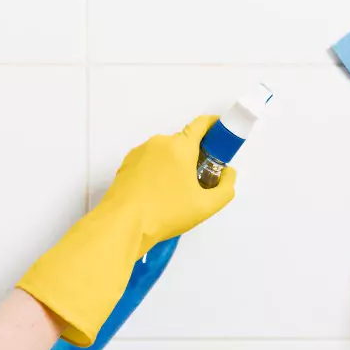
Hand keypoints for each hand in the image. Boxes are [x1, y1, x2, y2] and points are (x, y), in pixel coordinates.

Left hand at [18, 116, 235, 345]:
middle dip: (195, 157)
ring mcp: (139, 153)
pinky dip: (158, 173)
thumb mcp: (207, 206)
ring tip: (175, 196)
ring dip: (175, 167)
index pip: (202, 124)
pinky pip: (149, 163)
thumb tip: (228, 173)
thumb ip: (226, 187)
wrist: (122, 225)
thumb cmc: (166, 213)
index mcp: (180, 146)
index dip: (216, 126)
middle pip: (184, 143)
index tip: (222, 138)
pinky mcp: (126, 165)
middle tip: (200, 182)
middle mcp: (159, 143)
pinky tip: (157, 197)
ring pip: (165, 154)